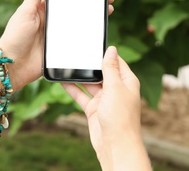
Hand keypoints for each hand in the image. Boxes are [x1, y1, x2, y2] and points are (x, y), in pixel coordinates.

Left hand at [0, 0, 114, 90]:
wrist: (12, 65)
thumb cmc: (15, 36)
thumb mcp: (24, 12)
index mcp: (42, 10)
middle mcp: (51, 22)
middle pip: (74, 11)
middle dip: (90, 4)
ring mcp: (56, 37)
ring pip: (78, 25)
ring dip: (92, 19)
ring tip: (107, 12)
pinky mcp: (60, 51)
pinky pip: (76, 42)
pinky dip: (87, 38)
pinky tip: (99, 33)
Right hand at [62, 46, 150, 169]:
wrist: (115, 145)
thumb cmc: (120, 117)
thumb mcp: (115, 88)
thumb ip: (110, 68)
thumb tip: (112, 49)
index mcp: (126, 82)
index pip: (116, 62)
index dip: (105, 54)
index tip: (93, 44)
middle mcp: (116, 89)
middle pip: (101, 72)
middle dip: (89, 65)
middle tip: (76, 53)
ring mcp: (104, 99)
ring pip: (89, 83)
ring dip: (79, 76)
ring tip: (66, 65)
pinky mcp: (93, 108)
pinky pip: (81, 95)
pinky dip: (72, 88)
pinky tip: (62, 81)